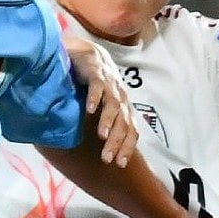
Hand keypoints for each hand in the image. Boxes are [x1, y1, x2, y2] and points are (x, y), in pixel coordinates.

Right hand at [63, 35, 137, 165]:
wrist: (87, 52)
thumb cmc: (94, 82)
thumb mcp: (101, 105)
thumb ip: (102, 122)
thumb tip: (98, 148)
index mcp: (123, 107)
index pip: (131, 130)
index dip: (127, 147)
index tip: (119, 165)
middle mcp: (120, 97)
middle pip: (123, 122)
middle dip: (117, 142)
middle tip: (107, 159)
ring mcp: (109, 83)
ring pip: (113, 105)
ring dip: (108, 122)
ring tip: (102, 137)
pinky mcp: (97, 71)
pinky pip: (98, 85)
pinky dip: (95, 97)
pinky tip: (90, 109)